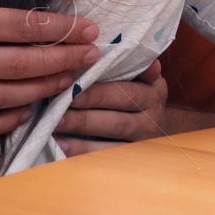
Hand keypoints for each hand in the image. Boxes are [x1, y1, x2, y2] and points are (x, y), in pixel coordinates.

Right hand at [0, 0, 100, 140]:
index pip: (21, 27)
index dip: (61, 30)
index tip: (90, 30)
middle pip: (18, 65)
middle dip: (63, 60)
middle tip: (91, 56)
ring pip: (0, 97)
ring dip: (40, 90)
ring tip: (68, 80)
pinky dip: (0, 123)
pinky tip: (24, 110)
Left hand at [54, 60, 168, 155]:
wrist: (160, 124)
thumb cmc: (142, 92)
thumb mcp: (146, 77)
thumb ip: (138, 66)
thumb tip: (143, 57)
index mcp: (153, 94)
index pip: (128, 94)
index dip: (101, 94)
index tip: (74, 90)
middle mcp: (151, 119)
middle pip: (117, 122)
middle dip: (85, 118)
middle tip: (58, 113)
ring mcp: (141, 142)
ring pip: (109, 143)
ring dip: (80, 138)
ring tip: (55, 129)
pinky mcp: (129, 157)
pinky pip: (104, 157)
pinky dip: (81, 153)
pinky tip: (61, 146)